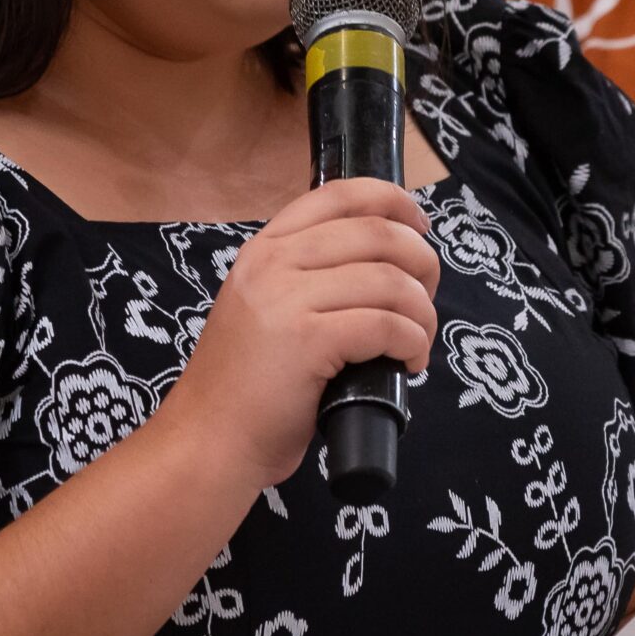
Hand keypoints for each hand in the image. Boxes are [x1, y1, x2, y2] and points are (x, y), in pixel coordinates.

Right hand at [167, 180, 439, 492]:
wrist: (207, 441)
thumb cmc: (244, 387)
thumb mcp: (266, 309)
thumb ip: (307, 279)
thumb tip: (385, 266)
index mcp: (265, 248)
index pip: (341, 194)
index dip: (393, 201)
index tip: (420, 227)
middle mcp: (274, 262)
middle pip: (377, 233)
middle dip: (422, 263)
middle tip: (427, 298)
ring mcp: (287, 299)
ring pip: (390, 281)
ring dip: (423, 312)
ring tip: (419, 341)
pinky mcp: (307, 340)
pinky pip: (387, 325)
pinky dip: (413, 342)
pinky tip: (409, 363)